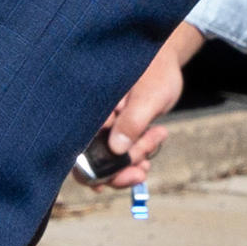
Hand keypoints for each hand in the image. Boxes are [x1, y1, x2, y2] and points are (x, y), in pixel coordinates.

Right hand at [92, 25, 206, 188]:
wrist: (166, 61)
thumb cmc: (155, 70)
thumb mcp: (148, 96)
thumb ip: (132, 121)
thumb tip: (117, 149)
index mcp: (91, 110)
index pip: (80, 148)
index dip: (91, 171)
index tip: (106, 185)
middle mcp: (94, 121)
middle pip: (95, 160)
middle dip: (119, 169)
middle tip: (142, 170)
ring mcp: (107, 127)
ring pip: (115, 158)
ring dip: (136, 157)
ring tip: (158, 135)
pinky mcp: (121, 130)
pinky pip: (127, 152)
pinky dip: (141, 154)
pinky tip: (155, 139)